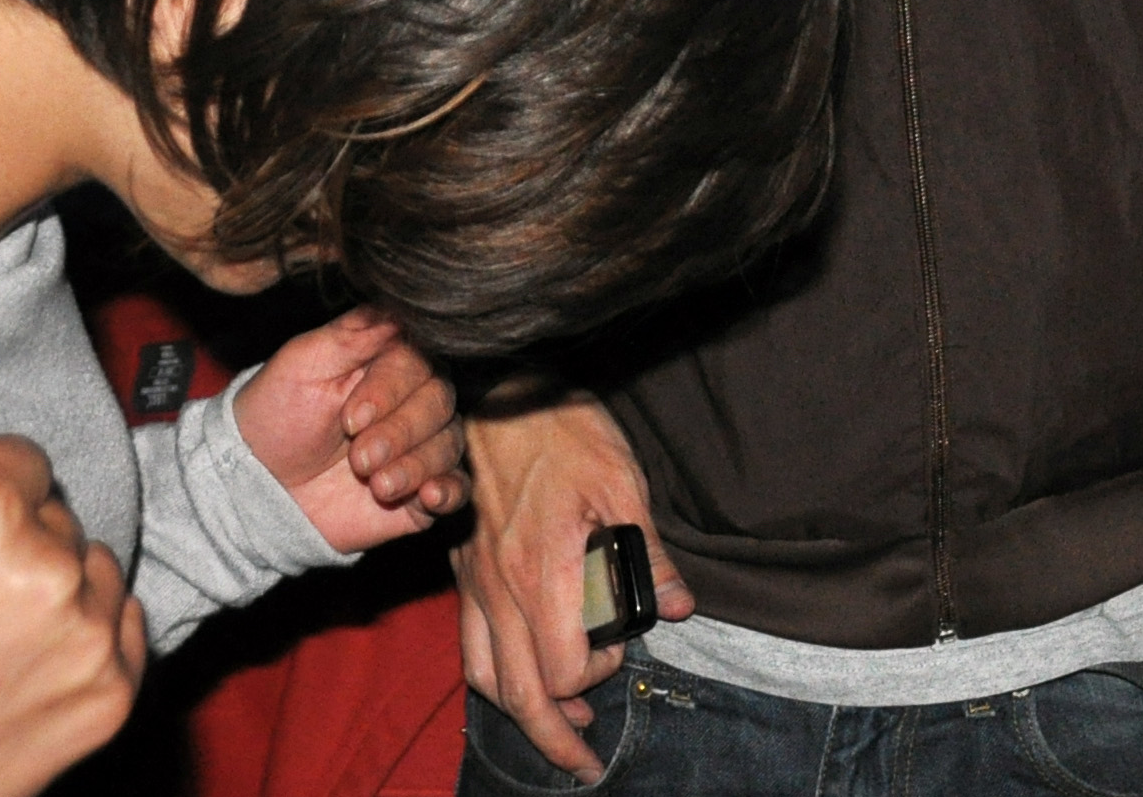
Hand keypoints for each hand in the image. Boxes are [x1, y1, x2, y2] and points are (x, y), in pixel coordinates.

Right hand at [0, 421, 143, 796]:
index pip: (19, 455)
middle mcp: (48, 570)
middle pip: (55, 512)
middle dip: (16, 538)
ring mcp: (85, 638)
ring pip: (90, 566)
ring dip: (55, 585)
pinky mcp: (108, 695)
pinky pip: (120, 625)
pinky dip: (83, 634)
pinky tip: (26, 662)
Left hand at [234, 308, 465, 550]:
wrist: (259, 485)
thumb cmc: (275, 414)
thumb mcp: (304, 363)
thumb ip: (355, 333)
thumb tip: (404, 306)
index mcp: (385, 358)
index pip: (417, 359)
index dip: (390, 389)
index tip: (350, 419)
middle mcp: (410, 396)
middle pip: (439, 400)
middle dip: (399, 433)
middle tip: (358, 458)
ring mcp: (418, 444)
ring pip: (449, 442)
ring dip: (415, 465)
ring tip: (377, 485)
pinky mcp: (422, 490)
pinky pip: (459, 486)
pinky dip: (449, 489)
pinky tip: (428, 496)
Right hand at [452, 392, 693, 783]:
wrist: (493, 384)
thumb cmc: (558, 424)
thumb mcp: (620, 478)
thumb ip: (648, 549)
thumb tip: (680, 605)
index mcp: (538, 571)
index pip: (560, 669)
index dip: (596, 675)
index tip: (621, 649)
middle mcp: (498, 587)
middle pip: (517, 694)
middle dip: (554, 738)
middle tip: (584, 764)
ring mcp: (474, 579)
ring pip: (484, 676)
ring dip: (520, 711)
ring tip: (557, 722)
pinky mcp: (462, 566)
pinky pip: (469, 641)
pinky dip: (492, 672)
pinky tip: (519, 668)